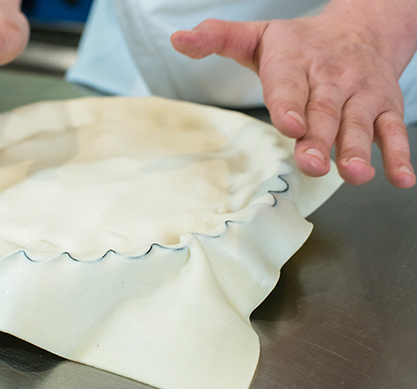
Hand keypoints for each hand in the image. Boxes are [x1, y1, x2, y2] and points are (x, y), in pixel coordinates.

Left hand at [171, 4, 416, 188]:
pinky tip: (401, 179)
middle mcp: (330, 78)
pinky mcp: (384, 108)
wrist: (363, 26)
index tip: (288, 124)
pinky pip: (393, 131)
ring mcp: (360, 95)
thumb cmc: (299, 43)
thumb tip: (177, 39)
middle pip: (324, 111)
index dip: (288, 104)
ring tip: (355, 173)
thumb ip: (218, 38)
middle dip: (319, 139)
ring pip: (360, 123)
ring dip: (358, 150)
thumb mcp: (256, 37)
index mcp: (295, 60)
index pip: (289, 84)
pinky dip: (399, 155)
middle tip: (313, 163)